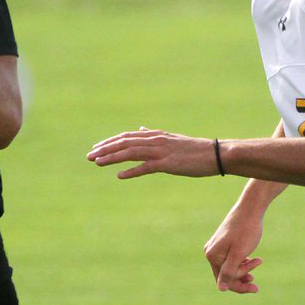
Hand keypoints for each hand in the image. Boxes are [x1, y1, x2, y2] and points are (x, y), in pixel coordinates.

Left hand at [87, 128, 224, 178]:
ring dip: (112, 157)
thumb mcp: (171, 139)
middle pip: (124, 143)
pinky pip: (145, 167)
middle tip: (89, 156)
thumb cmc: (194, 149)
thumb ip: (154, 135)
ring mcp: (161, 151)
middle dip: (105, 149)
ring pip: (131, 152)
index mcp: (156, 135)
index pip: (127, 136)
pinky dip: (131, 171)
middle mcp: (156, 140)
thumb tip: (141, 129)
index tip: (96, 148)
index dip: (110, 142)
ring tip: (97, 162)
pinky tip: (119, 175)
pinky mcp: (168, 163)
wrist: (215, 154)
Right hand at [204, 211, 264, 293]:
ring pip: (230, 266)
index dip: (239, 286)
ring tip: (257, 263)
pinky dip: (243, 261)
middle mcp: (211, 252)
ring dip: (244, 269)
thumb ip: (229, 271)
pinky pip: (232, 258)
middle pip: (226, 274)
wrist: (250, 208)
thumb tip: (221, 289)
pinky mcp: (224, 242)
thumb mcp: (238, 254)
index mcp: (212, 256)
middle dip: (242, 276)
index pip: (223, 280)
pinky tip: (253, 259)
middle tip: (256, 277)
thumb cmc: (246, 230)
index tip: (256, 287)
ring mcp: (217, 247)